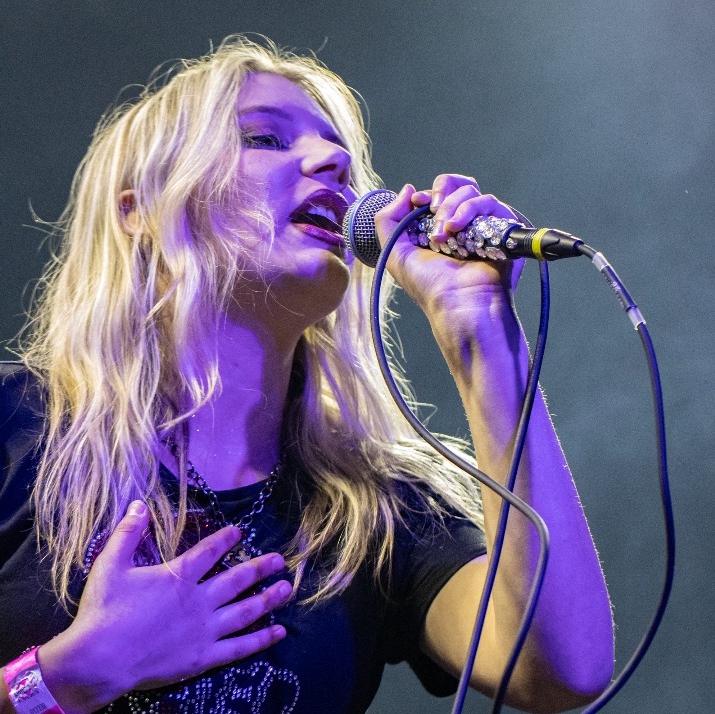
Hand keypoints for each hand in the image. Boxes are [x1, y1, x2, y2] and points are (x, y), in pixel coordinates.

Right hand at [39, 501, 290, 712]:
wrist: (98, 661)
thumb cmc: (103, 611)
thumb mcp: (110, 565)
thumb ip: (128, 533)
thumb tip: (139, 504)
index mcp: (179, 576)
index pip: (209, 551)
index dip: (226, 539)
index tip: (239, 531)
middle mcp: (199, 600)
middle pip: (237, 579)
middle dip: (261, 568)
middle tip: (280, 560)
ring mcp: (204, 629)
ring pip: (245, 611)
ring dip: (269, 598)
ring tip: (287, 588)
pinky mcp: (203, 657)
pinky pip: (240, 647)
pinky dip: (262, 639)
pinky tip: (279, 632)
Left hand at [373, 175, 524, 315]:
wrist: (459, 304)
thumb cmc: (429, 286)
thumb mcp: (395, 254)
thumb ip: (387, 219)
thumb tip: (408, 189)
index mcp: (438, 229)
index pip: (436, 194)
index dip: (426, 193)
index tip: (417, 202)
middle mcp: (462, 225)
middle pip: (454, 186)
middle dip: (439, 195)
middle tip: (433, 215)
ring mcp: (482, 225)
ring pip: (469, 191)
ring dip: (451, 206)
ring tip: (444, 233)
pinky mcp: (502, 227)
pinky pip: (488, 202)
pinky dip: (469, 209)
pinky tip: (457, 229)